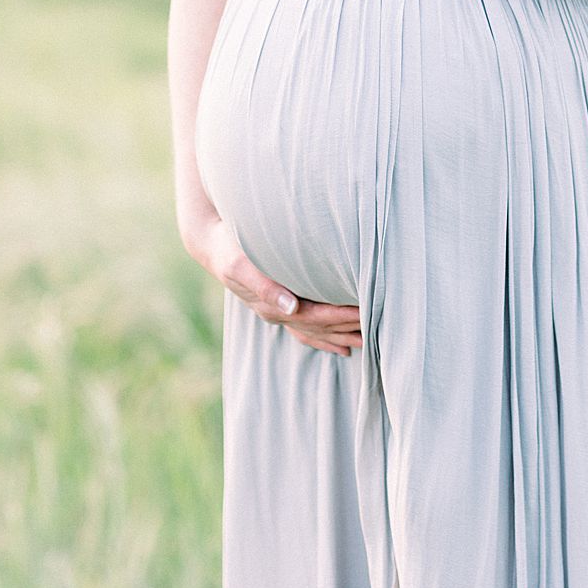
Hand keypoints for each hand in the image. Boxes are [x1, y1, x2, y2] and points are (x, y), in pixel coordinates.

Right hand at [184, 212, 363, 356]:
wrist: (209, 242)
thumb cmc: (227, 247)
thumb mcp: (239, 264)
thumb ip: (263, 285)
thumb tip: (290, 306)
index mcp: (271, 305)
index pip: (314, 317)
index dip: (340, 317)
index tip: (365, 313)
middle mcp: (276, 313)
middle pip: (318, 328)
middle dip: (347, 329)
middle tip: (379, 329)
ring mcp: (276, 311)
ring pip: (314, 332)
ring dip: (339, 337)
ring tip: (367, 343)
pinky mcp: (277, 304)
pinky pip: (304, 329)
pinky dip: (324, 338)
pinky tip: (340, 345)